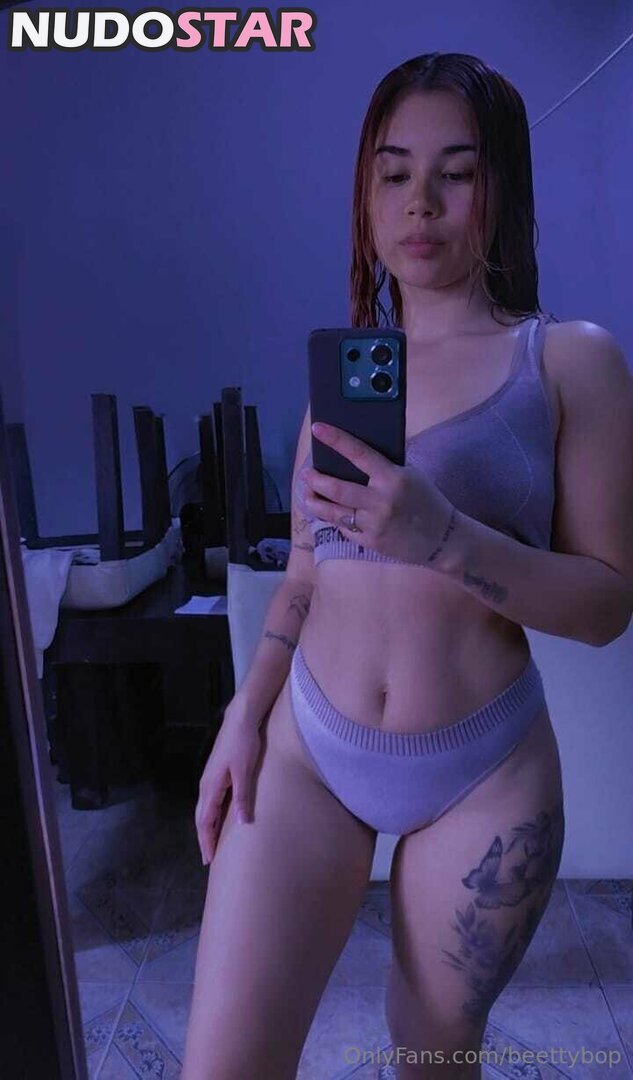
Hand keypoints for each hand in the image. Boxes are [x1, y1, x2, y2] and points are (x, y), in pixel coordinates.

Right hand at [195, 712, 262, 864]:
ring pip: (205, 809)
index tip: (209, 859)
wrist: (240, 720)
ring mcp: (210, 779)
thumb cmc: (244, 744)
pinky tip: (220, 819)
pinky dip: (212, 815)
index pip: (205, 821)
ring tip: (213, 843)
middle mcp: (206, 785)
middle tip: (209, 858)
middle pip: (202, 818)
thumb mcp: (245, 771)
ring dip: (208, 827)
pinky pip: (211, 801)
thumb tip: (243, 823)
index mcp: (210, 787)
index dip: (206, 841)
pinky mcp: (217, 774)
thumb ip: (243, 797)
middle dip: (204, 838)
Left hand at [302, 421, 458, 566]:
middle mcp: (381, 501)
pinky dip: (337, 519)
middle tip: (306, 473)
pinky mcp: (370, 542)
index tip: (318, 429)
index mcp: (392, 478)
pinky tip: (331, 513)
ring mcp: (374, 524)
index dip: (335, 440)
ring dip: (315, 502)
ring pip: (333, 512)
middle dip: (316, 480)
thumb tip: (353, 456)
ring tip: (307, 493)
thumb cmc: (427, 501)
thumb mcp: (410, 476)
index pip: (358, 453)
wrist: (443, 539)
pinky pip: (345, 528)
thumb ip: (384, 468)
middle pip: (337, 488)